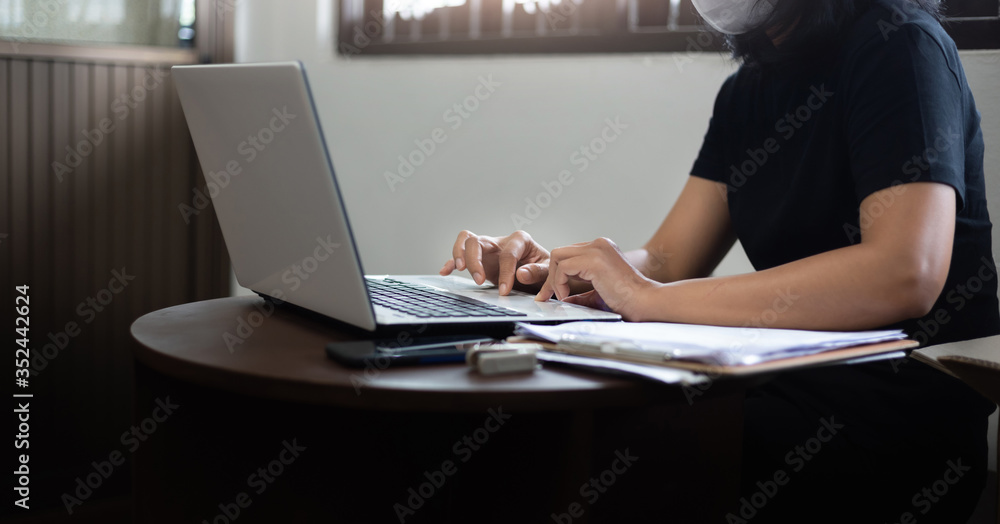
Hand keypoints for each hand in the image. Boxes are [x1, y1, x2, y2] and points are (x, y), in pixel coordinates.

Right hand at [439, 230, 550, 295]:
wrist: (541, 275)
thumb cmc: (545, 270)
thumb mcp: (548, 271)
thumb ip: (537, 272)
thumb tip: (521, 274)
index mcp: (520, 240)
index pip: (507, 254)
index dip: (505, 273)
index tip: (504, 291)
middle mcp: (501, 241)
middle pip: (479, 241)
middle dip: (476, 260)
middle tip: (479, 281)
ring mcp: (489, 249)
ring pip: (467, 241)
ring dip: (461, 255)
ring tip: (462, 270)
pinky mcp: (481, 259)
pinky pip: (462, 254)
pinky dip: (452, 261)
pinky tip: (445, 271)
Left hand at [535, 237, 657, 321]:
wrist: (645, 302)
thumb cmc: (629, 300)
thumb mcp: (599, 294)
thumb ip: (582, 293)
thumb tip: (565, 298)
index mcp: (601, 249)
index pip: (569, 255)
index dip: (558, 274)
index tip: (551, 293)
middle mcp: (599, 245)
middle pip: (560, 253)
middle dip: (551, 276)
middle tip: (547, 296)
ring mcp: (597, 250)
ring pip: (558, 257)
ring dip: (554, 279)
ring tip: (562, 296)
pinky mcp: (594, 260)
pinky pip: (563, 267)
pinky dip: (559, 283)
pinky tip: (566, 296)